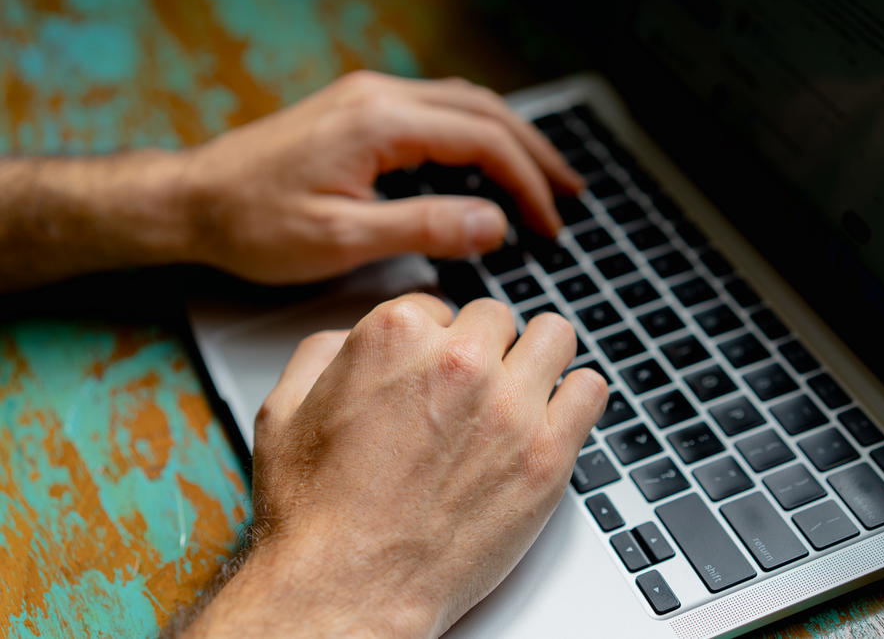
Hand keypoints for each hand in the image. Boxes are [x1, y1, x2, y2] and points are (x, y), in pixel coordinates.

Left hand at [181, 71, 583, 283]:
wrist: (193, 201)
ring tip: (545, 176)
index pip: (481, 141)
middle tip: (571, 192)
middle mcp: (378, 97)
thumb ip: (424, 227)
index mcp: (379, 122)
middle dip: (534, 152)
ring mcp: (367, 99)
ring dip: (509, 138)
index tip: (550, 224)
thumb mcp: (342, 238)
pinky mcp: (358, 112)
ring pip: (463, 104)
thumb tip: (494, 223)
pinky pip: (435, 111)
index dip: (526, 183)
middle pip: (483, 111)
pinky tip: (487, 162)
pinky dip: (474, 135)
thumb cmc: (255, 224)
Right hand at [183, 294, 606, 636]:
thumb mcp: (284, 410)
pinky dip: (575, 397)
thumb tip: (353, 336)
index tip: (436, 367)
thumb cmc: (316, 513)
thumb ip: (323, 351)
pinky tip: (553, 416)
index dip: (435, 339)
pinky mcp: (547, 452)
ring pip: (553, 337)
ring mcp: (510, 405)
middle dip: (483, 348)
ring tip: (521, 389)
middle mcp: (459, 360)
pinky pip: (590, 390)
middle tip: (471, 389)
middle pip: (497, 319)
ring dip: (537, 357)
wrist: (347, 587)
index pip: (440, 306)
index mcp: (396, 335)